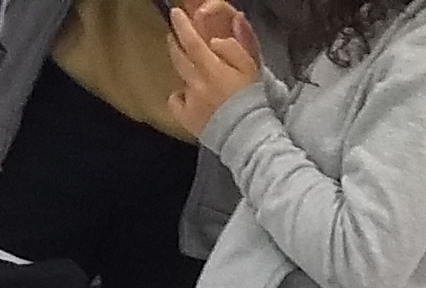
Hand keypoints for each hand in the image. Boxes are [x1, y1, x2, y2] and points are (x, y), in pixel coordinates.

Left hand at [165, 0, 261, 121]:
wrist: (247, 135)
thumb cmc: (251, 99)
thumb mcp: (250, 67)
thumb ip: (234, 48)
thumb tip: (215, 40)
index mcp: (212, 68)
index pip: (192, 41)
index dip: (182, 25)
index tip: (175, 14)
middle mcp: (197, 84)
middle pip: (179, 57)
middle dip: (175, 42)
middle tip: (174, 34)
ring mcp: (190, 102)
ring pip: (178, 76)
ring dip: (178, 64)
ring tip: (183, 60)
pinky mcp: (187, 119)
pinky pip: (175, 102)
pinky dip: (178, 96)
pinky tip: (186, 96)